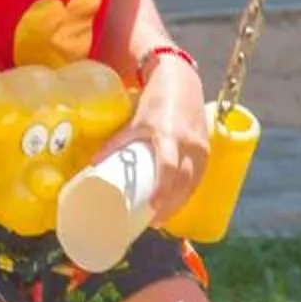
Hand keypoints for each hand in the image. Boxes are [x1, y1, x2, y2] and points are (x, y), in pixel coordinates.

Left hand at [120, 51, 211, 221]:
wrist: (182, 80)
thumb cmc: (155, 99)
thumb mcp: (135, 120)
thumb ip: (117, 142)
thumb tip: (94, 165)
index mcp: (169, 134)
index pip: (170, 168)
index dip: (162, 189)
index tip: (153, 208)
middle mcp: (189, 142)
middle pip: (183, 182)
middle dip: (169, 205)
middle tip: (152, 221)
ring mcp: (201, 146)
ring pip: (193, 183)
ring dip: (179, 203)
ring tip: (161, 218)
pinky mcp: (206, 149)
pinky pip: (199, 177)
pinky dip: (187, 192)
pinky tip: (177, 204)